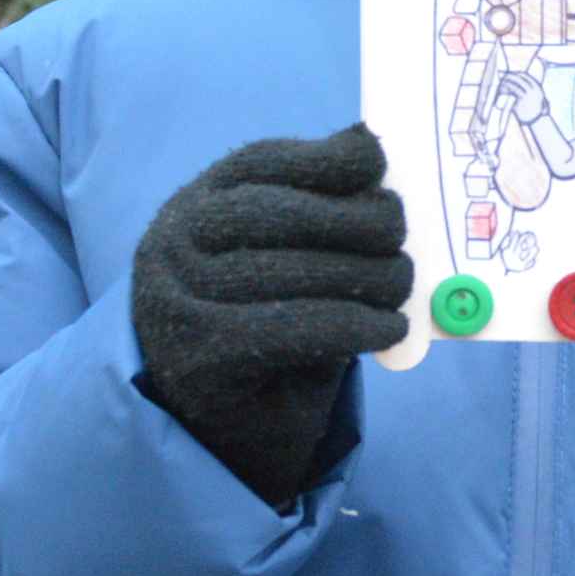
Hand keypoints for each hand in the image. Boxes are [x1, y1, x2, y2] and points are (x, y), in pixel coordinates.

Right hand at [130, 125, 411, 507]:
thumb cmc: (267, 326)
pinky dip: (355, 326)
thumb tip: (368, 146)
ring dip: (366, 276)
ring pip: (289, 270)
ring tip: (400, 287)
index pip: (259, 162)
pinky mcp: (202, 360)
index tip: (376, 161)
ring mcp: (180, 303)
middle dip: (354, 219)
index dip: (323, 158)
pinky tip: (388, 330)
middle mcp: (174, 245)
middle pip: (276, 212)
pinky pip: (293, 328)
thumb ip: (317, 207)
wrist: (219, 429)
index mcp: (194, 205)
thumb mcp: (287, 255)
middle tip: (400, 238)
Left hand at [495, 69, 548, 122]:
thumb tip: (518, 79)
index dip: (516, 74)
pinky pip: (511, 94)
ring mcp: (527, 96)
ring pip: (514, 86)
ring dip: (506, 83)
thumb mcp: (536, 96)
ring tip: (501, 84)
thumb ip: (529, 88)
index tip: (510, 74)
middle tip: (502, 76)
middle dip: (509, 76)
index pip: (525, 76)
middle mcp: (532, 90)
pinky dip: (505, 90)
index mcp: (537, 87)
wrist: (537, 120)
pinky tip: (502, 91)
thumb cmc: (534, 108)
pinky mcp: (521, 102)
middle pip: (518, 79)